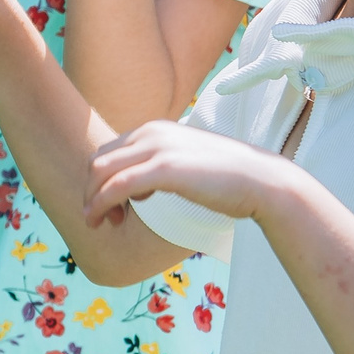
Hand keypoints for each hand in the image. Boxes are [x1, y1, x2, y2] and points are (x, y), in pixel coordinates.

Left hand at [83, 119, 290, 229]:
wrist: (260, 181)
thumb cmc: (229, 178)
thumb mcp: (187, 162)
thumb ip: (164, 165)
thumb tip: (147, 184)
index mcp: (156, 129)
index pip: (110, 152)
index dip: (102, 182)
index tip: (115, 209)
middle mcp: (152, 132)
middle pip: (99, 160)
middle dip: (93, 191)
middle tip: (106, 219)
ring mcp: (157, 148)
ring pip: (101, 172)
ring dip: (93, 200)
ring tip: (102, 224)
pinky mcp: (164, 169)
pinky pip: (117, 186)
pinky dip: (101, 204)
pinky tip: (104, 221)